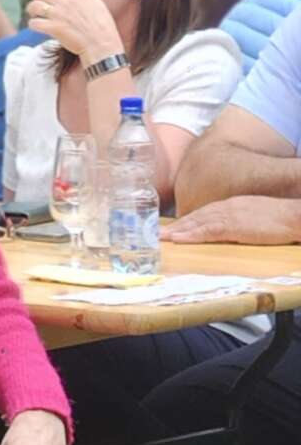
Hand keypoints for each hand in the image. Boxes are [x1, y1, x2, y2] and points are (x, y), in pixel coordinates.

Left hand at [25, 0, 122, 66]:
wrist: (101, 45)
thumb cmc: (102, 27)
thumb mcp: (97, 4)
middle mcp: (65, 2)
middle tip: (40, 6)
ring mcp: (58, 15)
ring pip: (33, 6)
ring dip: (32, 11)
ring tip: (36, 15)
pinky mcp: (53, 28)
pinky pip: (33, 23)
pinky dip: (33, 25)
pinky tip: (38, 27)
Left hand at [163, 196, 300, 245]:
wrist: (295, 215)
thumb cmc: (282, 219)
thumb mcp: (257, 217)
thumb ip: (242, 221)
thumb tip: (233, 231)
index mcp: (233, 205)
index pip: (205, 213)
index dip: (188, 221)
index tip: (173, 228)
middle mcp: (227, 207)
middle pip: (196, 216)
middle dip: (177, 226)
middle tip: (158, 234)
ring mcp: (230, 215)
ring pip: (197, 223)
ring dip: (178, 231)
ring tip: (161, 238)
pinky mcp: (235, 226)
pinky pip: (208, 230)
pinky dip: (191, 234)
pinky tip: (179, 239)